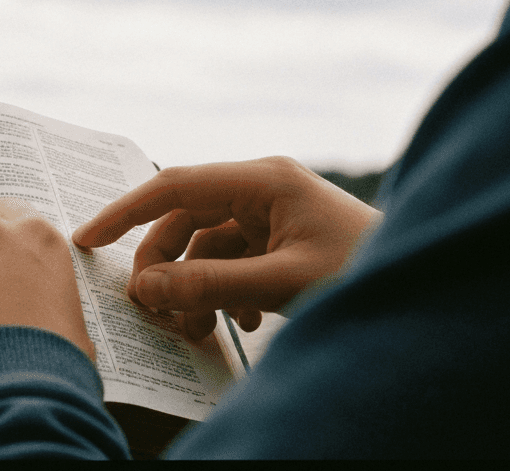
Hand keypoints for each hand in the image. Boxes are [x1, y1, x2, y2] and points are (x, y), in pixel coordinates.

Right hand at [72, 156, 380, 340]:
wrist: (420, 285)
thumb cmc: (361, 271)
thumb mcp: (280, 283)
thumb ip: (210, 284)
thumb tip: (147, 289)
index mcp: (263, 179)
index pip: (175, 185)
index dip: (126, 212)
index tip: (88, 240)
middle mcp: (264, 187)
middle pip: (186, 218)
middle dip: (164, 265)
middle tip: (150, 308)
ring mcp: (274, 213)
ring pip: (207, 245)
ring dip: (195, 287)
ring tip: (198, 330)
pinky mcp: (283, 239)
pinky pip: (233, 260)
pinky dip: (225, 291)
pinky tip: (241, 324)